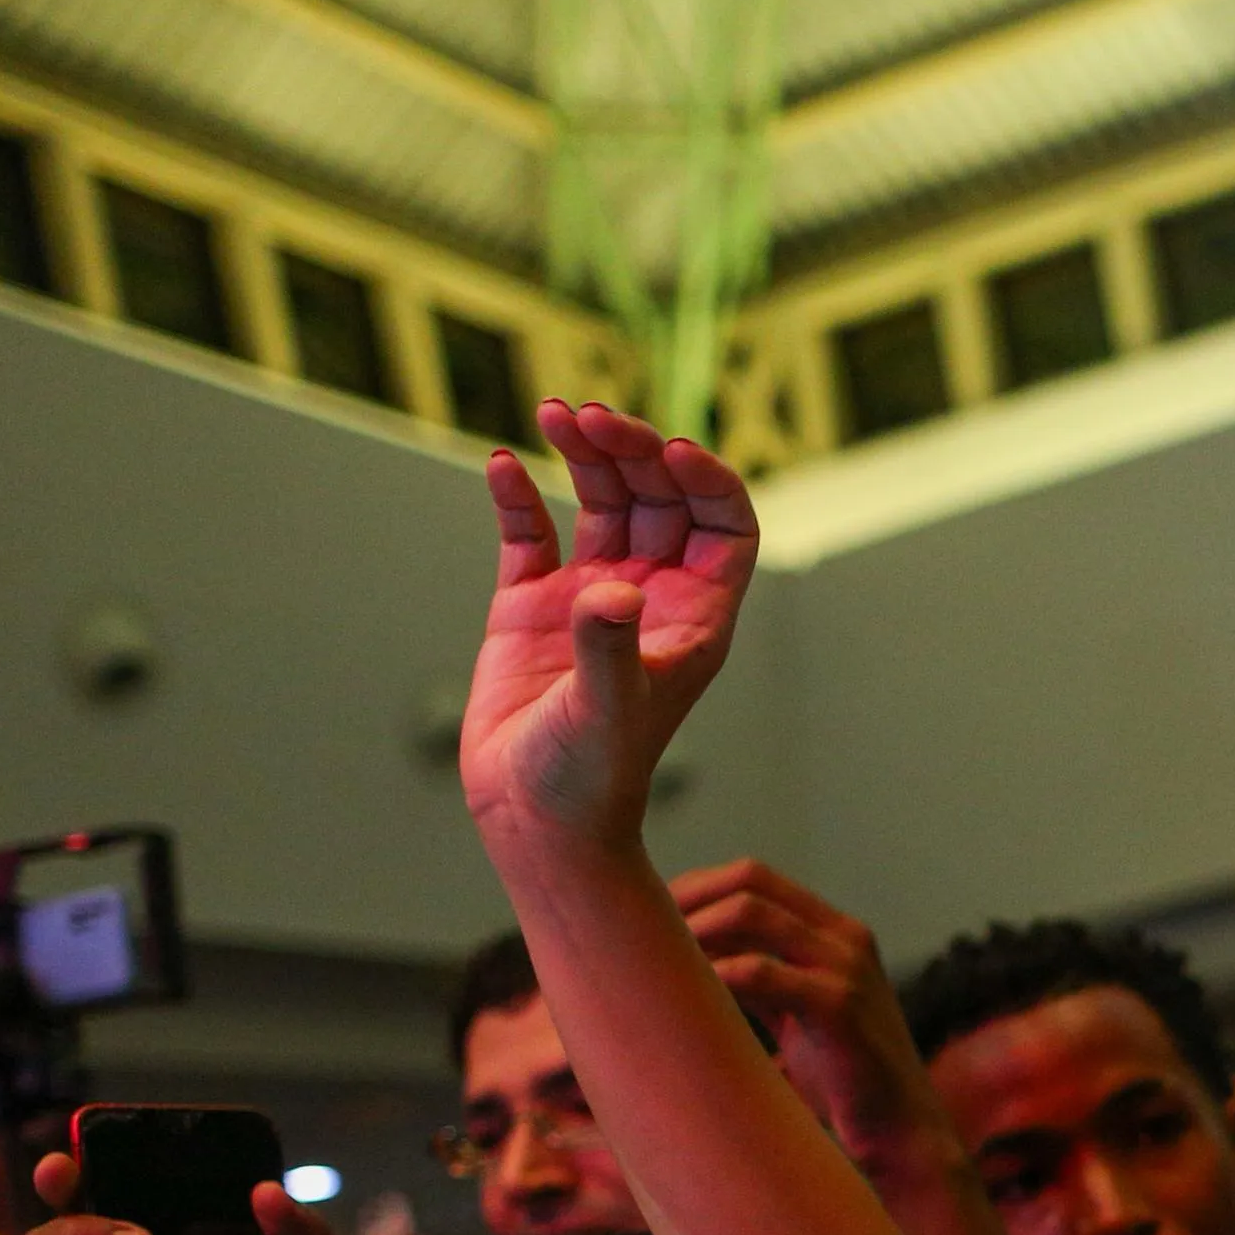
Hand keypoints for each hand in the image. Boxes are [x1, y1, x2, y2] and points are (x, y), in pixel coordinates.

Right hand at [462, 402, 760, 857]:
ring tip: (556, 415)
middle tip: (592, 418)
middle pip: (662, 499)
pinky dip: (521, 496)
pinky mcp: (532, 607)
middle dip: (635, 451)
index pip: (726, 526)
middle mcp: (651, 597)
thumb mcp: (606, 710)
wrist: (531, 819)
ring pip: (603, 502)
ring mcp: (592, 598)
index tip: (670, 449)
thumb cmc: (588, 777)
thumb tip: (613, 591)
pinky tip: (508, 465)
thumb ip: (610, 649)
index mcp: (696, 617)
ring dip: (586, 456)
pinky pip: (532, 533)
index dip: (709, 480)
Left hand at [675, 859, 947, 1166]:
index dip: (696, 888)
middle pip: (748, 884)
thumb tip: (681, 956)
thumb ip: (755, 977)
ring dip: (693, 932)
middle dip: (685, 902)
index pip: (754, 878)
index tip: (646, 921)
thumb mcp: (795, 1012)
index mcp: (835, 932)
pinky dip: (715, 977)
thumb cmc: (840, 1081)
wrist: (900, 1135)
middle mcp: (845, 938)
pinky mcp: (841, 1006)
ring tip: (654, 967)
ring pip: (751, 915)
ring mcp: (846, 967)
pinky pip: (761, 971)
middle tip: (635, 939)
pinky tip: (685, 1004)